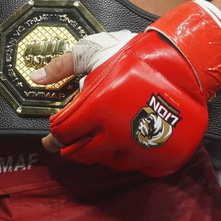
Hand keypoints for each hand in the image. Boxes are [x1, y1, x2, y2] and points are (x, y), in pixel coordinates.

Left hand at [36, 1, 220, 175]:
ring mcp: (142, 150)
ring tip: (100, 139)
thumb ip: (62, 67)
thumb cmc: (135, 54)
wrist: (184, 60)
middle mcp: (117, 136)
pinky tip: (125, 146)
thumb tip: (36, 76)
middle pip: (83, 155)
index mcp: (97, 111)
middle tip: (70, 142)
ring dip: (101, 153)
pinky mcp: (163, 158)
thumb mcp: (92, 53)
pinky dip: (129, 158)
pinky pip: (138, 167)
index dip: (54, 135)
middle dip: (72, 148)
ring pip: (109, 162)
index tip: (52, 135)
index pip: (63, 135)